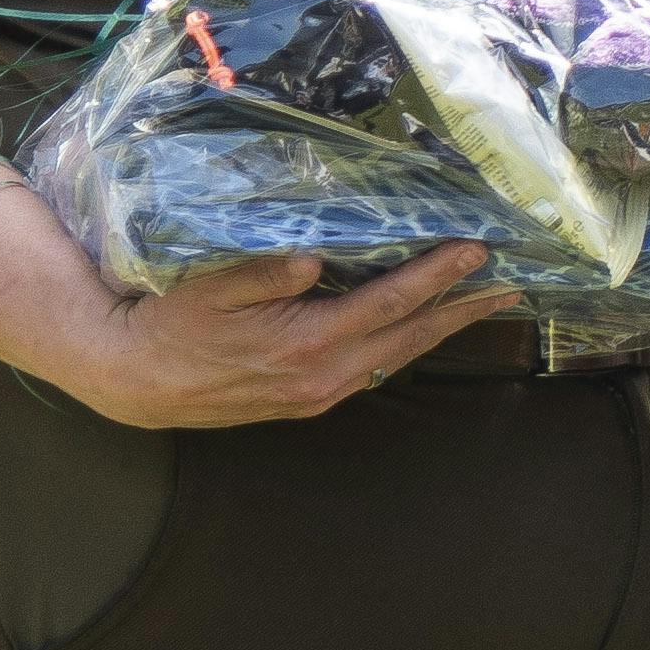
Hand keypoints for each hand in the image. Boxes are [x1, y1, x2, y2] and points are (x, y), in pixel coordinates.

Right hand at [73, 245, 511, 428]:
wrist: (135, 381)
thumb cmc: (168, 323)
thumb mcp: (206, 288)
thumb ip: (262, 272)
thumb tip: (313, 260)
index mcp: (306, 345)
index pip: (390, 304)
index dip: (438, 276)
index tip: (478, 251)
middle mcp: (323, 376)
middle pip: (411, 337)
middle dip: (464, 309)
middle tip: (514, 282)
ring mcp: (320, 392)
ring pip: (397, 355)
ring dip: (443, 328)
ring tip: (484, 302)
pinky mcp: (310, 398)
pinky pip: (374, 365)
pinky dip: (407, 342)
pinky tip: (423, 325)